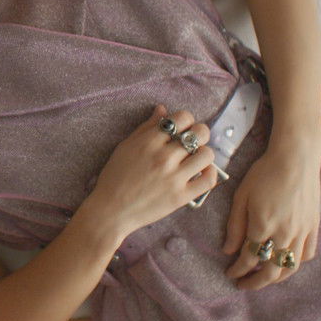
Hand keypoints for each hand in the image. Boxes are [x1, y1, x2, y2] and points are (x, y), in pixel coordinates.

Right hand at [84, 105, 219, 236]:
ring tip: (195, 159)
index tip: (182, 128)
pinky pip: (208, 180)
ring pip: (207, 155)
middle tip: (192, 142)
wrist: (111, 210)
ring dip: (204, 154)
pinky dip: (210, 174)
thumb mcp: (125, 147)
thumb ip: (145, 127)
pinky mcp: (181, 196)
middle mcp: (163, 157)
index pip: (182, 118)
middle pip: (199, 133)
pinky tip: (201, 172)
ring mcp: (174, 178)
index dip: (186, 120)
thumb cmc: (115, 177)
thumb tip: (163, 109)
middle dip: (199, 133)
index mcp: (148, 142)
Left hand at [222, 143, 320, 289]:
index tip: (230, 274)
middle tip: (243, 284)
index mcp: (262, 227)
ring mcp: (302, 232)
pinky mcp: (314, 227)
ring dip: (275, 277)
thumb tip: (228, 250)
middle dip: (255, 282)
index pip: (248, 259)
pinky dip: (295, 263)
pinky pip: (307, 254)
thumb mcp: (241, 197)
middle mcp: (284, 234)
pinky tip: (285, 260)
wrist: (296, 158)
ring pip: (290, 266)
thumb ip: (235, 226)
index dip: (238, 270)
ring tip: (263, 277)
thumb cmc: (263, 173)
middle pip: (271, 271)